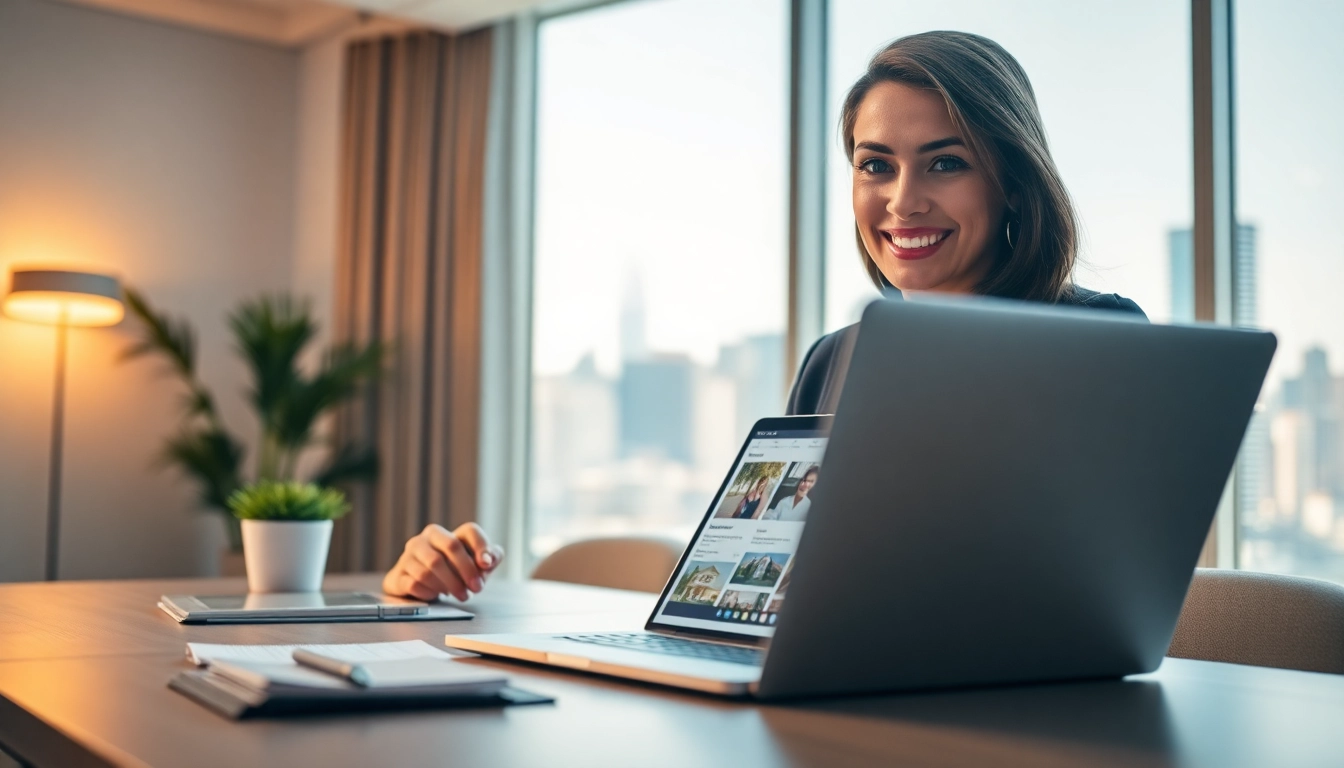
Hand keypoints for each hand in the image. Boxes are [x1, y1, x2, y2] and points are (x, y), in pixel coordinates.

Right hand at [382, 523, 503, 601]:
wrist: (411, 585)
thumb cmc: (447, 571)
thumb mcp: (471, 563)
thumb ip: (490, 557)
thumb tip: (490, 560)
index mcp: (444, 533)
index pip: (469, 530)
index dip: (482, 546)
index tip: (487, 566)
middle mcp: (424, 539)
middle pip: (451, 546)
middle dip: (467, 569)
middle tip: (477, 588)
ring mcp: (408, 556)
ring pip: (432, 567)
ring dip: (451, 585)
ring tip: (461, 595)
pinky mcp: (398, 575)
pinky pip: (415, 584)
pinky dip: (431, 592)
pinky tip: (437, 595)